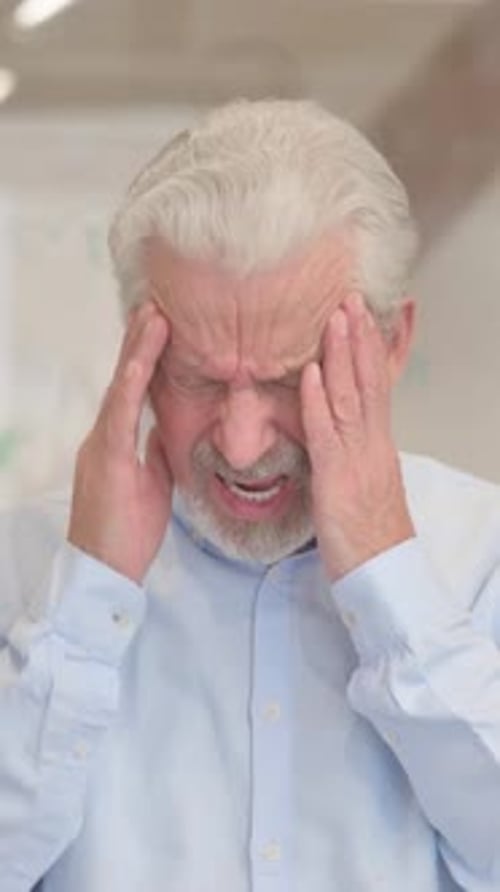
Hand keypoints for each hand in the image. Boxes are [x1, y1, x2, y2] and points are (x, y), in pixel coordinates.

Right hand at [68, 300, 171, 582]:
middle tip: (156, 303)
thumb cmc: (127, 532)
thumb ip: (154, 452)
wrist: (104, 569)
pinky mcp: (106, 458)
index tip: (160, 326)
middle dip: (140, 341)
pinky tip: (142, 361)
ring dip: (137, 351)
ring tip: (153, 316)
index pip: (133, 389)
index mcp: (115, 440)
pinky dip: (130, 385)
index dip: (146, 357)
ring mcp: (102, 444)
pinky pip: (119, 415)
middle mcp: (105, 435)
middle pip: (125, 379)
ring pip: (121, 388)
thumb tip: (165, 428)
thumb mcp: (150, 483)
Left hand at [301, 294, 414, 581]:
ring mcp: (358, 458)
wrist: (384, 574)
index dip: (375, 350)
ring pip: (350, 397)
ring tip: (336, 316)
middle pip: (368, 382)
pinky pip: (326, 432)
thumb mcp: (366, 486)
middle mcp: (373, 444)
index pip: (379, 387)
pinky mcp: (338, 479)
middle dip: (359, 338)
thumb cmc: (370, 537)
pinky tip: (312, 371)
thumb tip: (340, 437)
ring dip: (341, 354)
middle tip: (351, 297)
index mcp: (378, 445)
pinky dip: (318, 399)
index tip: (370, 317)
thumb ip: (354, 456)